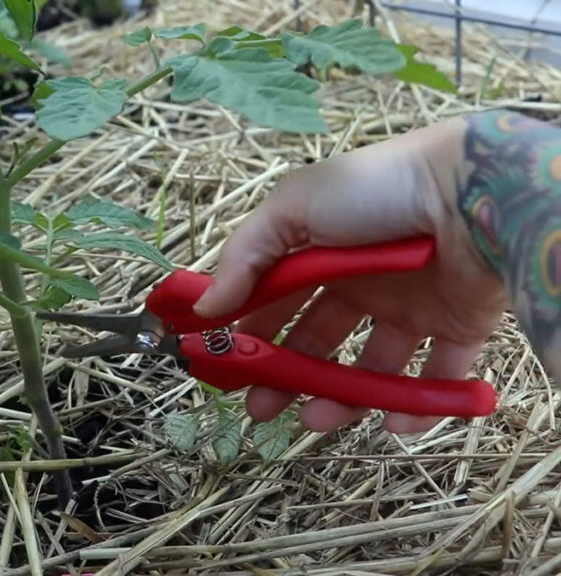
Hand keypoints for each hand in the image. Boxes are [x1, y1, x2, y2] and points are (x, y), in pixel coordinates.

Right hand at [193, 119, 507, 433]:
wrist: (473, 189)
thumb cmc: (376, 189)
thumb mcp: (291, 208)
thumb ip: (243, 258)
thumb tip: (205, 309)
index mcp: (323, 251)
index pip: (279, 300)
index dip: (252, 332)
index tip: (226, 365)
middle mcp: (364, 282)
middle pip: (318, 339)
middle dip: (288, 376)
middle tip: (262, 409)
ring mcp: (411, 306)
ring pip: (371, 366)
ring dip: (342, 399)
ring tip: (317, 419)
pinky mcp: (457, 326)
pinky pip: (437, 376)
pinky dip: (417, 406)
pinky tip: (392, 423)